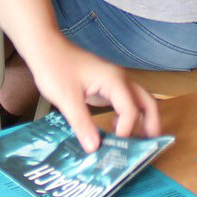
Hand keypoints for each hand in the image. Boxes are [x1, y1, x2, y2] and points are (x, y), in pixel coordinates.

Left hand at [23, 36, 159, 151]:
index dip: (126, 131)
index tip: (114, 149)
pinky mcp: (106, 85)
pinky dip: (128, 116)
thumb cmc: (55, 68)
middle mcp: (120, 80)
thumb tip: (94, 149)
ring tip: (136, 144)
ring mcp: (114, 81)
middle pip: (147, 102)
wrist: (45, 48)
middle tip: (148, 148)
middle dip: (151, 124)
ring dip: (142, 120)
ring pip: (138, 101)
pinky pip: (125, 101)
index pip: (131, 111)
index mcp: (114, 81)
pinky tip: (116, 129)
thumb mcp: (66, 99)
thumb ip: (82, 124)